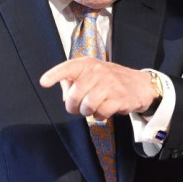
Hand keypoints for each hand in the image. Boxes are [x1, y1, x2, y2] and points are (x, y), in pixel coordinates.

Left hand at [39, 58, 157, 119]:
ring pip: (87, 106)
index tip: (44, 82)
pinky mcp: (119, 98)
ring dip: (87, 112)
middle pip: (74, 95)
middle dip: (73, 107)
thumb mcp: (90, 74)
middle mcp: (97, 72)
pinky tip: (104, 111)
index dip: (54, 75)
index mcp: (87, 64)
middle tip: (78, 108)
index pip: (68, 67)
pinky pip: (101, 113)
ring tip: (93, 108)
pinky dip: (99, 116)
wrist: (138, 85)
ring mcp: (109, 84)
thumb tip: (64, 96)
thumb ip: (73, 82)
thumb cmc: (109, 80)